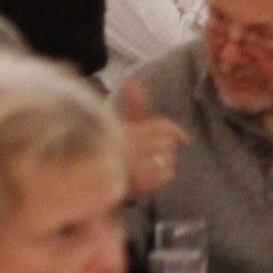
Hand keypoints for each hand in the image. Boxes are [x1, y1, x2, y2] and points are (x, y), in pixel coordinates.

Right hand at [120, 81, 186, 199]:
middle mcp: (127, 147)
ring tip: (151, 167)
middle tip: (158, 156)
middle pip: (168, 142)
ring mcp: (133, 167)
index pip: (162, 127)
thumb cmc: (111, 156)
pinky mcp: (139, 184)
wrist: (91, 190)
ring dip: (164, 162)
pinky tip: (152, 179)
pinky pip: (167, 174)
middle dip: (168, 148)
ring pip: (168, 158)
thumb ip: (133, 107)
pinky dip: (163, 176)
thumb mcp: (122, 130)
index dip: (174, 132)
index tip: (182, 139)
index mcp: (124, 132)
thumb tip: (131, 82)